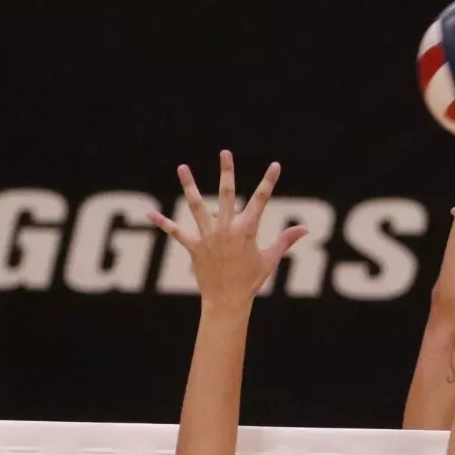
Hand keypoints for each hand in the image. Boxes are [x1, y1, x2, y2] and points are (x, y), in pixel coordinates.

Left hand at [150, 151, 308, 305]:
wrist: (228, 301)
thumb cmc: (250, 281)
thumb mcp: (270, 260)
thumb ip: (286, 240)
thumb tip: (305, 229)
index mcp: (247, 230)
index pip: (261, 200)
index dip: (269, 182)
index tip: (275, 165)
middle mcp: (226, 228)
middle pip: (226, 194)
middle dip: (227, 172)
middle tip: (225, 153)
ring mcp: (208, 236)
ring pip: (196, 205)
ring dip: (189, 185)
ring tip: (182, 167)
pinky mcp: (193, 247)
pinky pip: (176, 232)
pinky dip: (162, 223)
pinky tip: (149, 213)